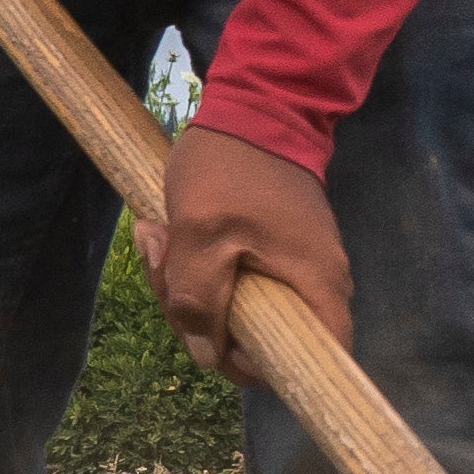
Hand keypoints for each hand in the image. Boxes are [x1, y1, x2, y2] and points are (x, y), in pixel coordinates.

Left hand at [153, 124, 352, 374]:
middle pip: (263, 339)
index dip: (268, 370)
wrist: (255, 103)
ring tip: (155, 236)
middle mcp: (315, 282)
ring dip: (187, 285)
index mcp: (314, 286)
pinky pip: (235, 278)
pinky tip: (167, 232)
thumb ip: (199, 301)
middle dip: (200, 317)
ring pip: (240, 308)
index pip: (318, 361)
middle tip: (161, 265)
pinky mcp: (273, 247)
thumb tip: (205, 352)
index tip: (220, 346)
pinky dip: (197, 265)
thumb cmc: (232, 169)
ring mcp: (294, 264)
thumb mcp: (200, 236)